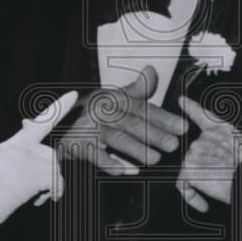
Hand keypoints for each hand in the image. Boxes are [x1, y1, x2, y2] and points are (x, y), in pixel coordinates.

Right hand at [0, 91, 76, 234]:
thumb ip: (16, 148)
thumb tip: (27, 127)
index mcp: (13, 144)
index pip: (40, 121)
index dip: (59, 107)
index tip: (73, 95)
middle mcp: (23, 147)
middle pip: (51, 155)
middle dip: (45, 172)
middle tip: (28, 185)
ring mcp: (32, 160)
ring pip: (54, 170)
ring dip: (46, 184)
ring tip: (27, 194)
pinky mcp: (39, 174)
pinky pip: (58, 183)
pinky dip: (53, 193)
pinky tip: (37, 199)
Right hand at [58, 65, 186, 174]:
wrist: (58, 125)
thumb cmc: (95, 114)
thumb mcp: (115, 99)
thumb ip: (137, 89)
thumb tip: (151, 70)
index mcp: (115, 99)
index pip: (144, 108)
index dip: (165, 118)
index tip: (183, 127)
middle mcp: (104, 111)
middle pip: (133, 123)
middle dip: (155, 134)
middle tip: (173, 145)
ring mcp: (90, 128)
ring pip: (116, 137)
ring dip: (136, 148)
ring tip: (154, 159)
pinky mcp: (77, 144)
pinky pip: (93, 153)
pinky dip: (107, 162)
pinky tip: (123, 170)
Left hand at [175, 95, 241, 212]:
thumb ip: (224, 143)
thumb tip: (218, 152)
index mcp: (221, 129)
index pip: (202, 114)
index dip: (191, 107)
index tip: (182, 101)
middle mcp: (204, 137)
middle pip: (195, 152)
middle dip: (205, 168)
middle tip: (220, 179)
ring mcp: (194, 152)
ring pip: (189, 169)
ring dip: (200, 184)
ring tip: (218, 191)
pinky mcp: (189, 169)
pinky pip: (183, 185)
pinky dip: (193, 197)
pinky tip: (204, 204)